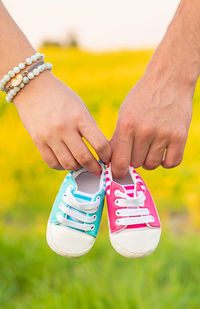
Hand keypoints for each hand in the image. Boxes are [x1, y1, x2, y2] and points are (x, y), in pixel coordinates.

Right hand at [14, 71, 110, 174]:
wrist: (32, 88)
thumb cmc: (62, 98)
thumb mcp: (80, 107)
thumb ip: (90, 128)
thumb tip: (100, 150)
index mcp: (80, 117)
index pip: (99, 144)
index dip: (107, 155)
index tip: (107, 158)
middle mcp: (65, 128)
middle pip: (84, 158)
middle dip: (94, 168)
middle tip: (98, 170)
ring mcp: (50, 136)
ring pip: (68, 164)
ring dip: (78, 168)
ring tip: (82, 166)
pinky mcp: (38, 141)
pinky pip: (52, 162)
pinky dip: (62, 167)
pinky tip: (67, 162)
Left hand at [111, 63, 193, 178]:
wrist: (168, 80)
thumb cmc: (142, 98)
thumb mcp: (124, 114)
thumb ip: (118, 138)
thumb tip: (112, 162)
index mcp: (127, 125)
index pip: (120, 161)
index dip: (117, 171)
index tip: (118, 173)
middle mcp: (144, 130)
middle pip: (136, 164)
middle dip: (134, 159)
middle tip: (137, 148)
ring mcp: (164, 134)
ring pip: (152, 165)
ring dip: (149, 160)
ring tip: (150, 147)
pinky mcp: (180, 136)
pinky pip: (171, 163)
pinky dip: (166, 161)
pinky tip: (163, 151)